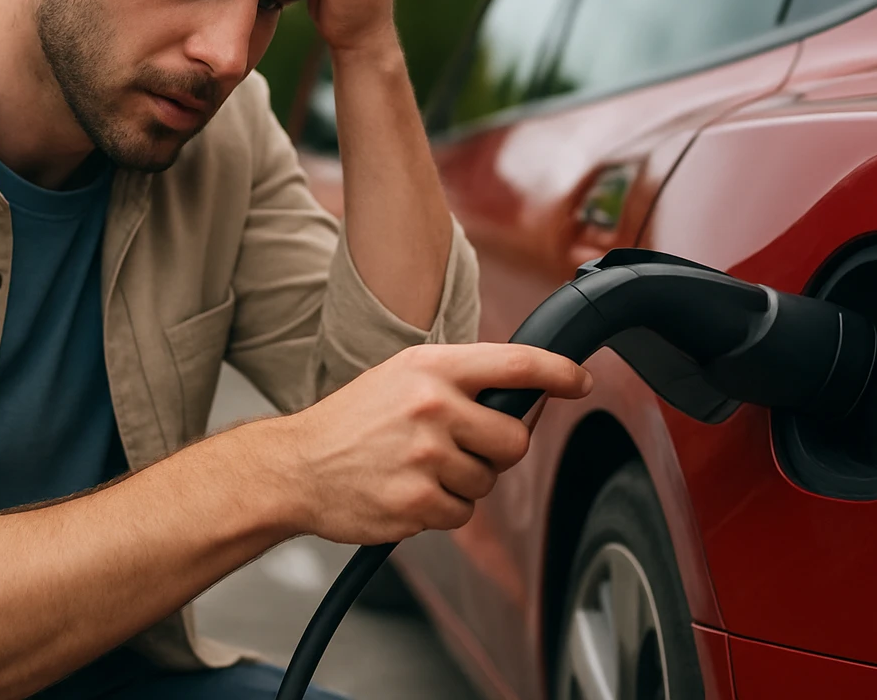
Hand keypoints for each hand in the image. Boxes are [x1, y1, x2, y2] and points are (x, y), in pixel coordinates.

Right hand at [276, 343, 592, 544]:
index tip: (580, 381)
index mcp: (431, 367)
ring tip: (421, 467)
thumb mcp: (403, 377)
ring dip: (465, 482)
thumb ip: (462, 381)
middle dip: (498, 449)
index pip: (516, 363)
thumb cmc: (354, 422)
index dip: (559, 373)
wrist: (296, 467)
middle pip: (515, 438)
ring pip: (488, 480)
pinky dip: (443, 509)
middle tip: (463, 446)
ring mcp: (424, 456)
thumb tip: (529, 396)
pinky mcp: (416, 501)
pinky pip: (462, 513)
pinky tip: (410, 491)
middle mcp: (431, 406)